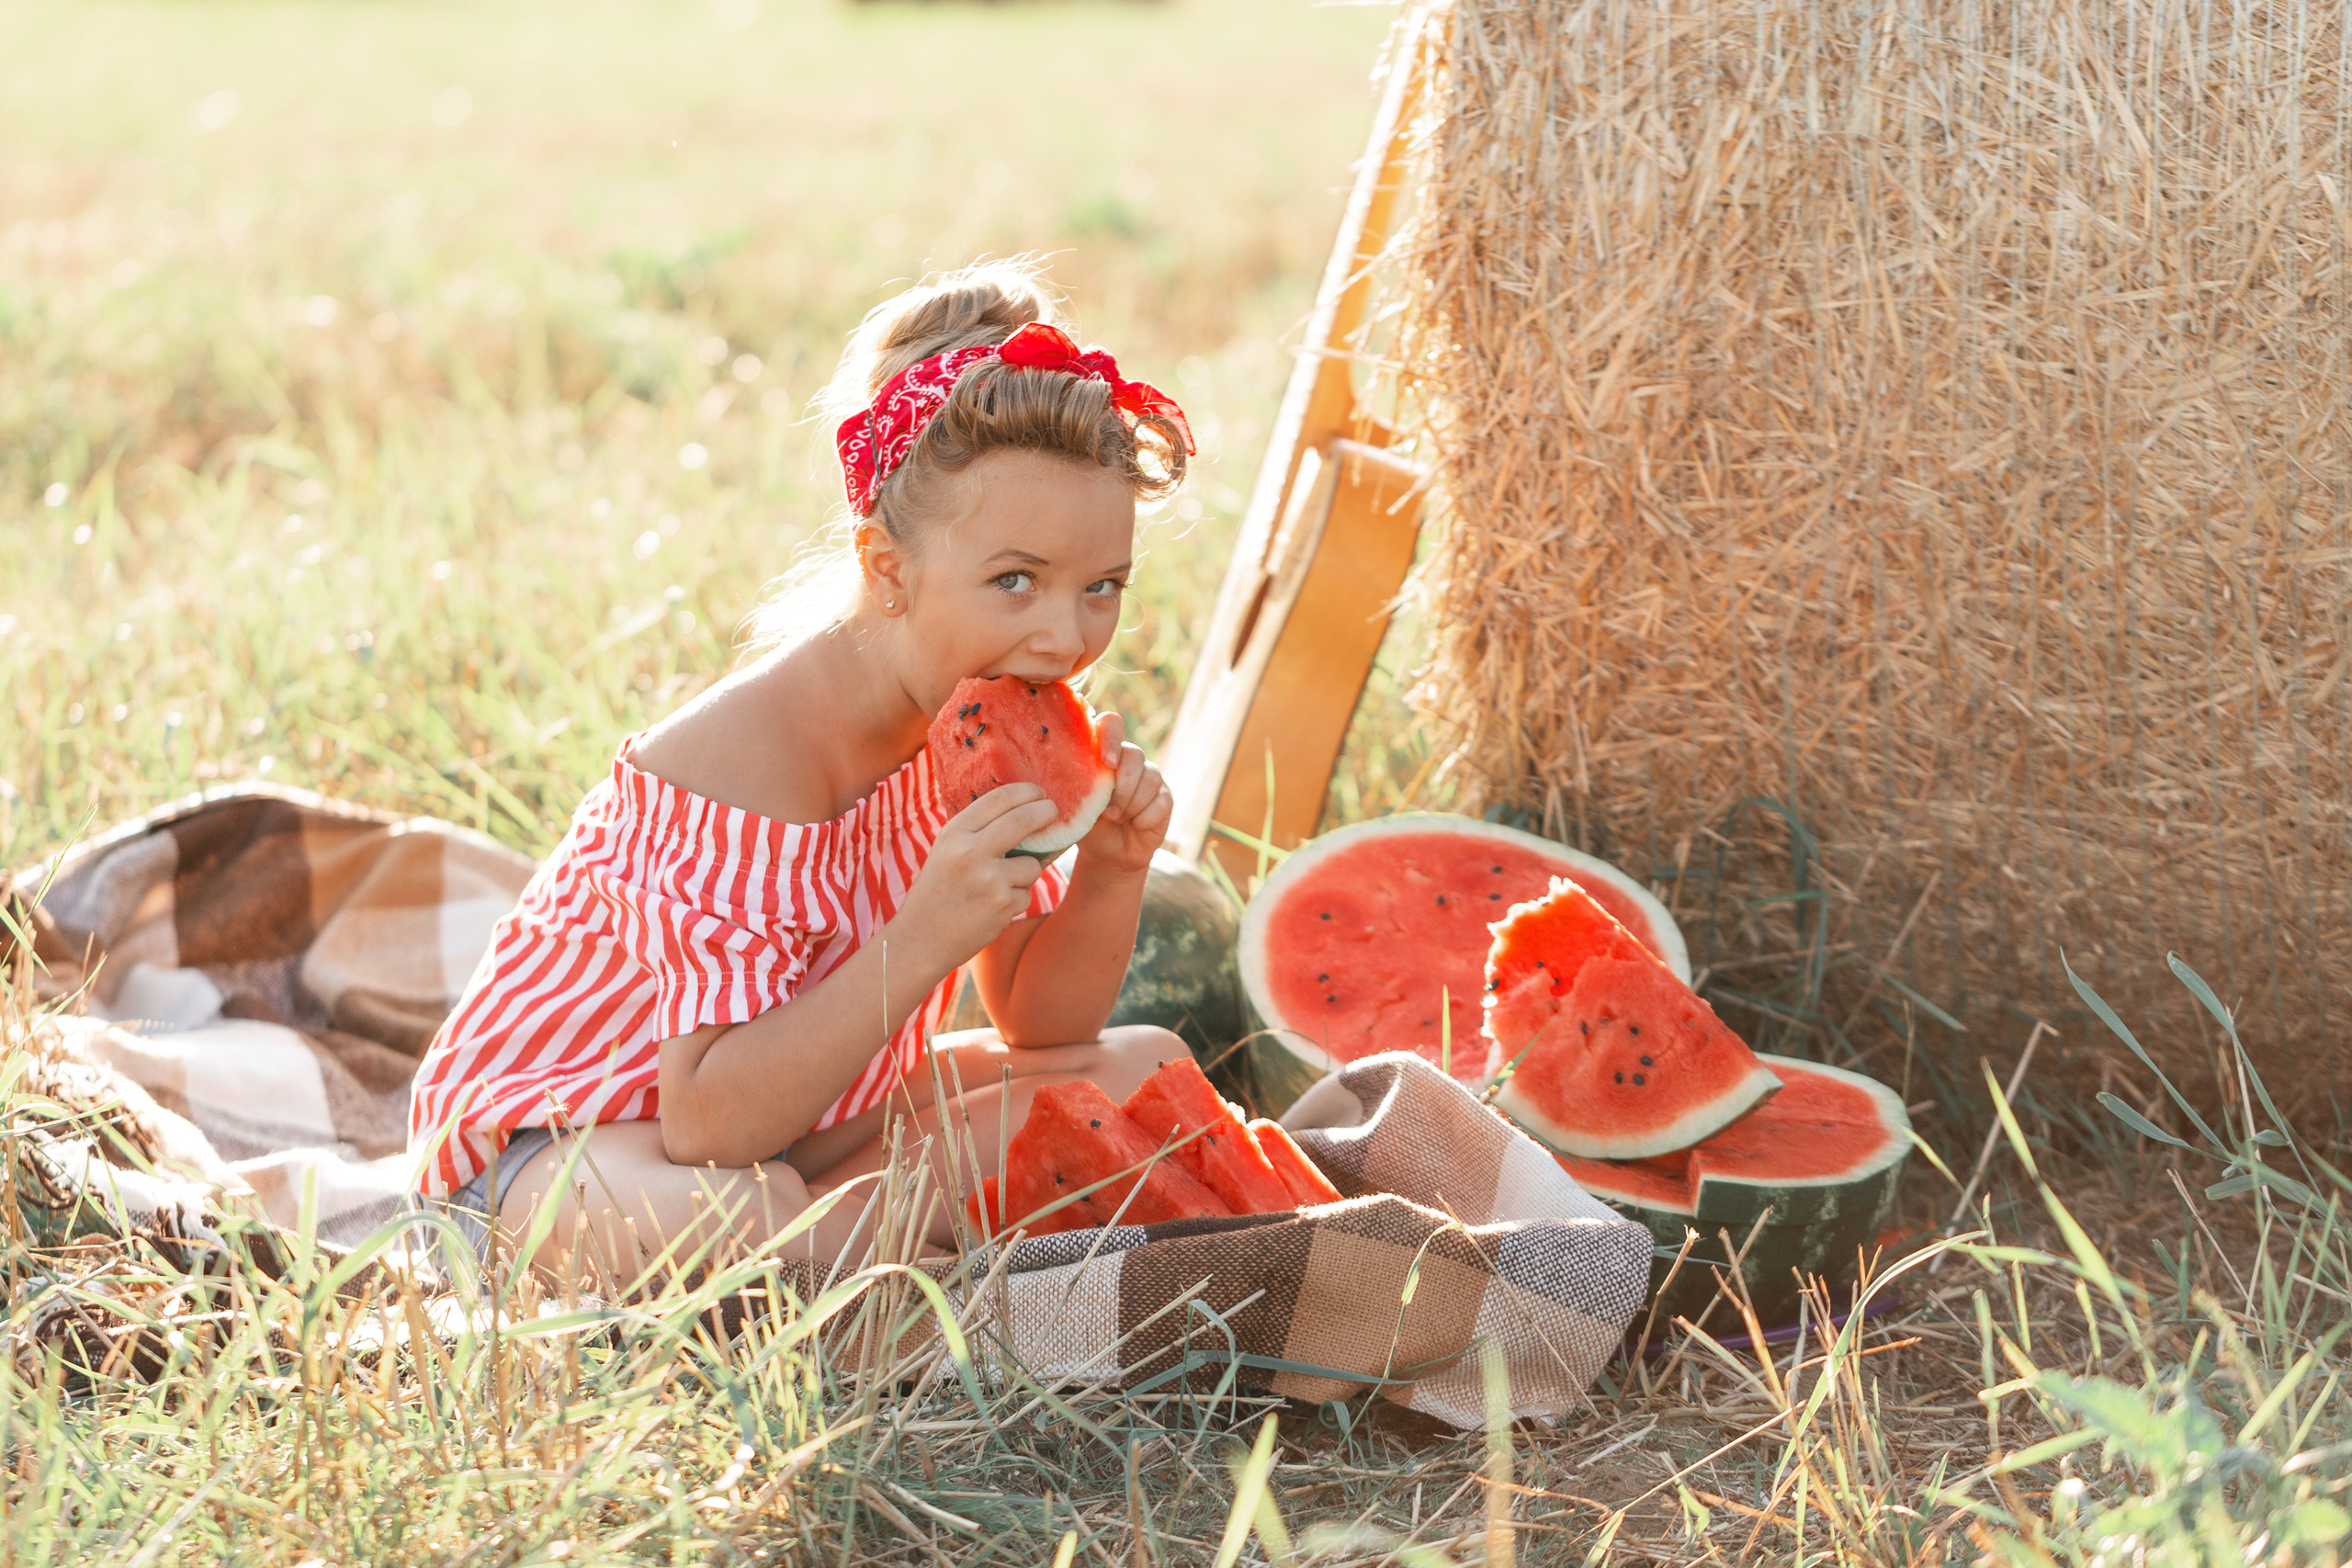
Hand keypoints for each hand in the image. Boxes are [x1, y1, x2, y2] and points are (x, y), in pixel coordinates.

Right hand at [896, 783, 1060, 968]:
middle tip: (1052, 811)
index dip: (1026, 791)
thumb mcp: (945, 851)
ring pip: (1031, 864)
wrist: (919, 940)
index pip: (999, 799)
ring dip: (1025, 874)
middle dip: (1045, 812)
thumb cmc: (936, 893)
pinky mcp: (1002, 903)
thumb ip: (976, 832)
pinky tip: (991, 909)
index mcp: (954, 834)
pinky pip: (1026, 894)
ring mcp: (988, 878)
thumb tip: (1022, 811)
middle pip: (1024, 819)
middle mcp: (970, 851)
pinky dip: (1015, 901)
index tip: (1038, 793)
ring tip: (998, 887)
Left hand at [1074, 713, 1170, 875]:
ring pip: (1150, 778)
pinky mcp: (1165, 798)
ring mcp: (1151, 778)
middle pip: (1135, 755)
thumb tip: (1072, 776)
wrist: (1109, 853)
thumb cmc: (1089, 824)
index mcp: (1106, 754)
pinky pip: (1161, 802)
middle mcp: (1130, 760)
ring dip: (1131, 804)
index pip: (1111, 724)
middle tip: (1108, 811)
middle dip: (1122, 786)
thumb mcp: (1077, 805)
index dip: (1111, 737)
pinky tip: (1135, 826)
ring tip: (1116, 819)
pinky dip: (1144, 818)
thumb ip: (1077, 786)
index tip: (1107, 763)